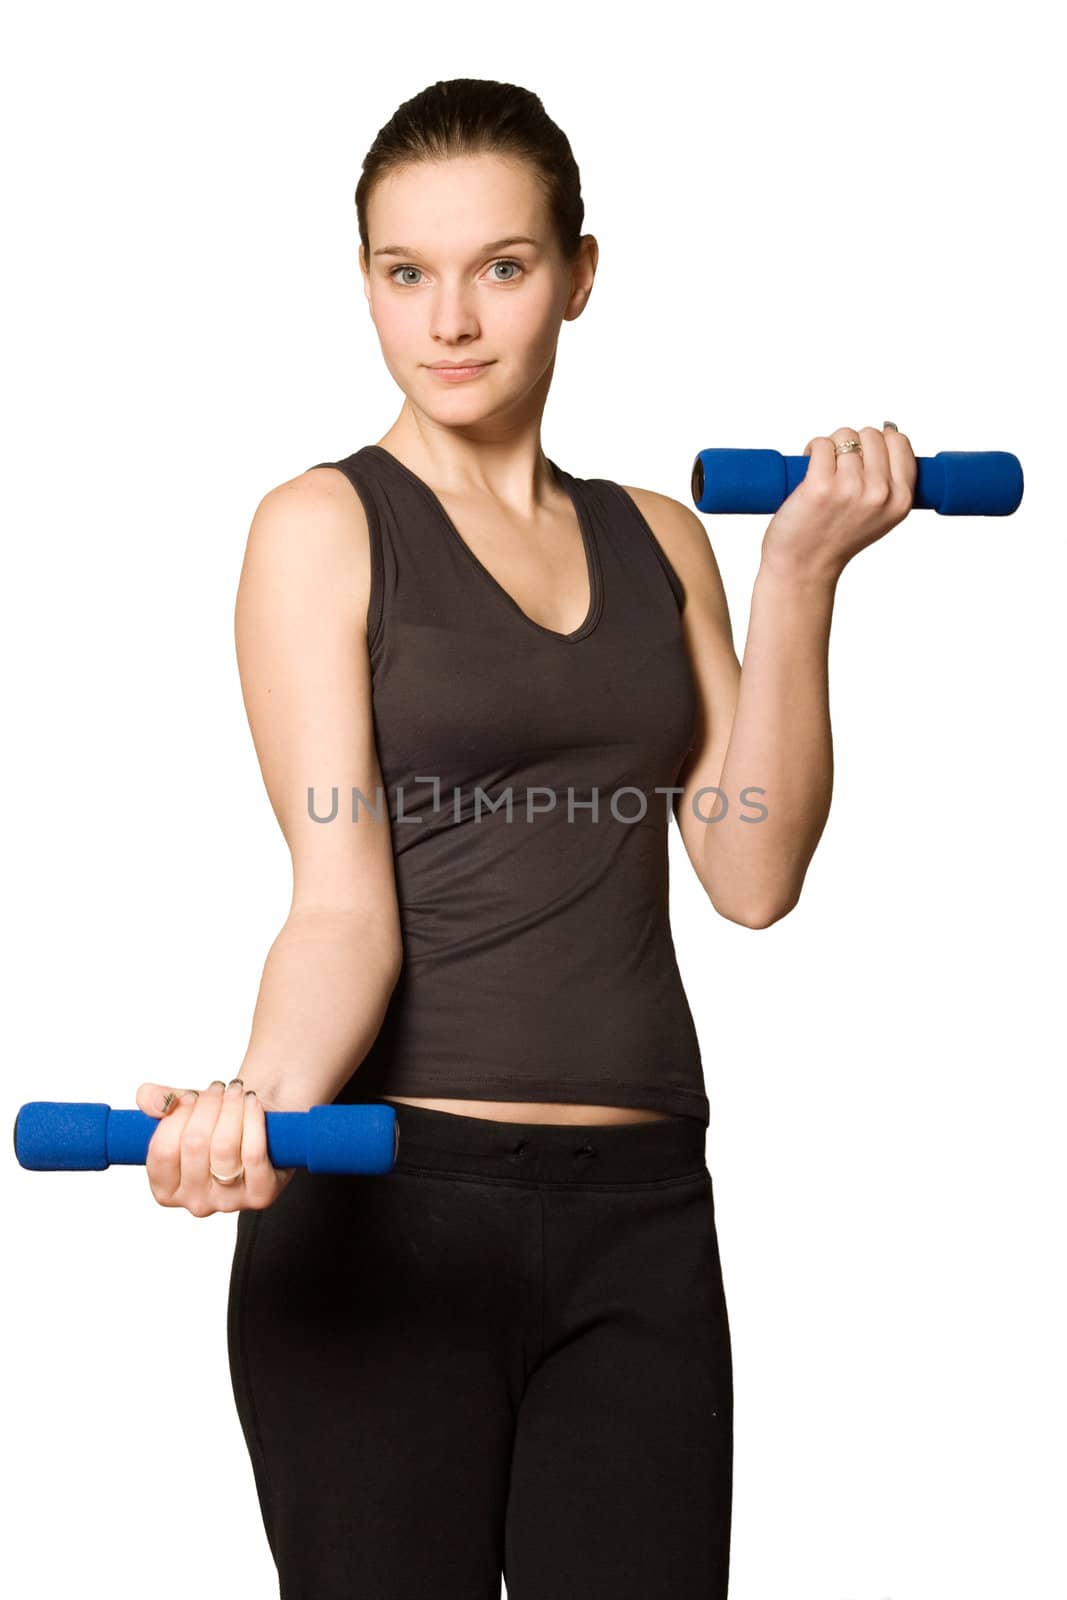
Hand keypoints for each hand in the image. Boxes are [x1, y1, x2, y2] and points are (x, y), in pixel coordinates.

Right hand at [137, 1078, 299, 1215]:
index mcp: (167, 1190)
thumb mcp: (180, 1112)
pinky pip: (253, 1153)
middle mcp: (196, 1202)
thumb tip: (160, 1103)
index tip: (190, 1096)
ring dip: (231, 1108)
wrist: (262, 1130)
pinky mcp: (260, 1194)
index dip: (176, 1116)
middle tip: (217, 1088)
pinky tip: (252, 1102)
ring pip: (224, 1147)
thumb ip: (154, 1101)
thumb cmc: (215, 1125)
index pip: (162, 1151)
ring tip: (235, 1091)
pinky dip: (253, 1120)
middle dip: (207, 1106)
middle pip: (195, 1144)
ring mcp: (229, 1201)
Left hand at [761, 423, 917, 581]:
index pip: (899, 442)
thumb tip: (888, 433)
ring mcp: (851, 488)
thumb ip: (890, 482)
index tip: (863, 457)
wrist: (805, 567)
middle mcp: (880, 493)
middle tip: (838, 468)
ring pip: (845, 436)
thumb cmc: (836, 539)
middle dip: (853, 444)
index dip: (879, 441)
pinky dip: (812, 449)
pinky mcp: (820, 485)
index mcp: (901, 499)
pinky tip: (808, 469)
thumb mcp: (881, 516)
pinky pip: (821, 444)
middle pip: (871, 434)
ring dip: (830, 447)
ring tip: (823, 471)